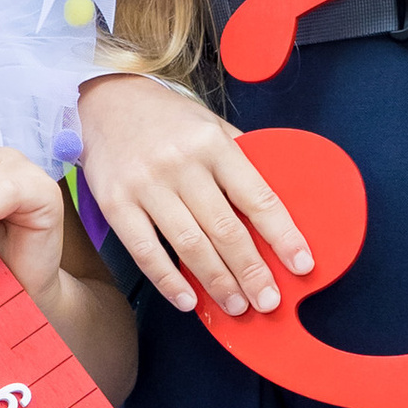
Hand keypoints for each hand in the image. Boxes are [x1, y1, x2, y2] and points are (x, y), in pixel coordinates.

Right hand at [76, 73, 313, 318]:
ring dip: (217, 282)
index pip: (257, 197)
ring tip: (237, 306)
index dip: (283, 235)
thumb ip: (241, 163)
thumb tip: (275, 212)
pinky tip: (189, 301)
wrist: (105, 101)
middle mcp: (181, 164)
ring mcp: (146, 185)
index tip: (302, 265)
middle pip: (225, 229)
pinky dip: (168, 281)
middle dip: (252, 271)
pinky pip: (145, 252)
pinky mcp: (115, 204)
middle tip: (269, 301)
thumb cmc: (168, 120)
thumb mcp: (211, 127)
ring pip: (190, 245)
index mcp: (213, 144)